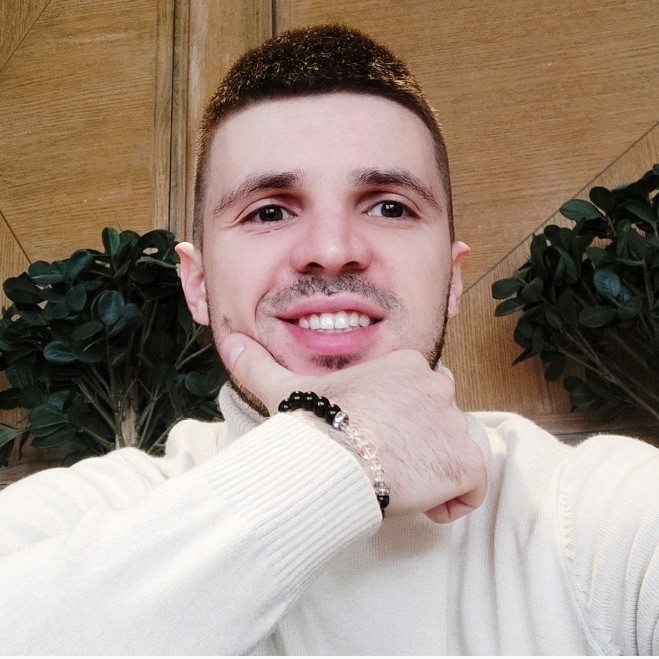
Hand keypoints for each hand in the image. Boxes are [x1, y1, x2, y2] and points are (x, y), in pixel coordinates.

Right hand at [220, 333, 486, 523]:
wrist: (332, 461)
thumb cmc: (314, 426)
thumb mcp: (285, 390)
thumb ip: (259, 365)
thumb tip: (231, 342)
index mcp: (404, 364)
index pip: (418, 392)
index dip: (401, 421)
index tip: (375, 442)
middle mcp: (437, 385)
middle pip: (438, 419)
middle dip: (418, 443)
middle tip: (385, 464)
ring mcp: (454, 422)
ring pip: (454, 450)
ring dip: (433, 470)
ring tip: (399, 484)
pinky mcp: (465, 460)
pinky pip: (474, 484)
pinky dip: (456, 499)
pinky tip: (426, 506)